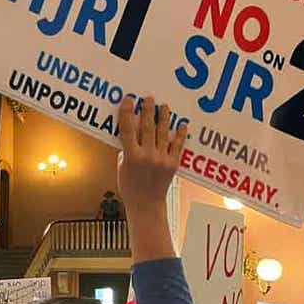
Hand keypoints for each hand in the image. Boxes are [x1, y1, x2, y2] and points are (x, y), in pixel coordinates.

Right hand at [116, 96, 186, 213]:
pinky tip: (181, 124)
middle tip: (149, 99)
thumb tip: (130, 133)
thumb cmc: (130, 187)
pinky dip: (179, 134)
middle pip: (147, 127)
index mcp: (131, 156)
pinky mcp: (173, 163)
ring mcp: (161, 159)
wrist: (146, 204)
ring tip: (164, 107)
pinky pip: (177, 145)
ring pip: (162, 133)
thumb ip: (126, 150)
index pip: (127, 129)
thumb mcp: (121, 167)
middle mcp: (147, 156)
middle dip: (148, 110)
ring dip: (164, 117)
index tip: (129, 100)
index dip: (127, 112)